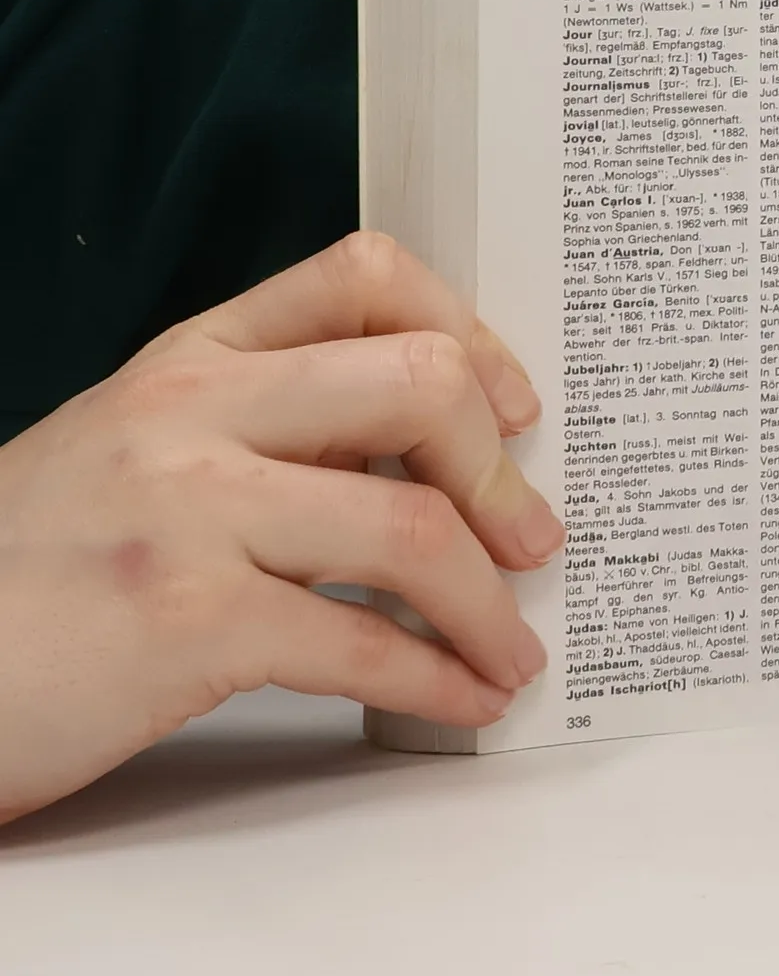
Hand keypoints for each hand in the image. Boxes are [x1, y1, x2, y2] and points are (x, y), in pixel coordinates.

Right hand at [0, 232, 561, 825]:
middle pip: (418, 385)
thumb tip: (439, 464)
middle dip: (502, 475)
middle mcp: (191, 414)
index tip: (512, 409)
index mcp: (192, 360)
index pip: (363, 276)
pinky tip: (462, 699)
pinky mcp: (184, 622)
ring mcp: (187, 512)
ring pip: (412, 527)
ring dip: (490, 605)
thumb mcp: (137, 454)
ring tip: (512, 651)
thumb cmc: (34, 573)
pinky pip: (361, 644)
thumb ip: (268, 432)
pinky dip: (438, 680)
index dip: (468, 333)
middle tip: (533, 541)